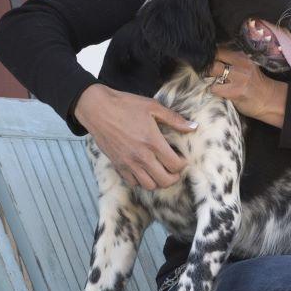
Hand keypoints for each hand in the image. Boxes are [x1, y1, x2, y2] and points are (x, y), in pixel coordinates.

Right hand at [74, 84, 197, 189]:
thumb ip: (174, 119)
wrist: (97, 109)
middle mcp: (141, 156)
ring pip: (149, 185)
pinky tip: (144, 170)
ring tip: (160, 171)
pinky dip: (141, 180)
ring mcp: (128, 163)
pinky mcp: (117, 165)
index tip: (182, 159)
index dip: (183, 164)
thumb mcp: (153, 107)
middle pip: (164, 180)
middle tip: (174, 168)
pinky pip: (133, 182)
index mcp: (152, 142)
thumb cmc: (125, 105)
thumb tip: (193, 127)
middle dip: (174, 177)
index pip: (175, 165)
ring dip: (158, 181)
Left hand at [206, 47, 287, 125]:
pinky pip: (214, 88)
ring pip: (212, 71)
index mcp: (242, 56)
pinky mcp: (235, 91)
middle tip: (205, 72)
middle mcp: (240, 64)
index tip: (204, 61)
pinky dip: (214, 90)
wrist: (269, 99)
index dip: (208, 55)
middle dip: (206, 66)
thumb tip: (211, 59)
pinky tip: (221, 92)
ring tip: (214, 82)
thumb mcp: (245, 67)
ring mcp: (238, 77)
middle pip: (213, 58)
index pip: (219, 50)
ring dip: (208, 78)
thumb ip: (231, 60)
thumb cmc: (254, 84)